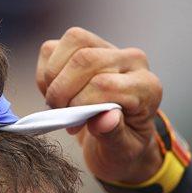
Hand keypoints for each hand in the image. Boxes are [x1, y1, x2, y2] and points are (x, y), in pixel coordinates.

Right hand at [36, 27, 162, 183]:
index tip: (75, 126)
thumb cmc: (120, 146)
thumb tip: (106, 119)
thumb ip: (115, 135)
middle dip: (62, 90)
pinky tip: (53, 93)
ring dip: (53, 77)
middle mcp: (131, 60)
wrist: (116, 138)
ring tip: (57, 104)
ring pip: (73, 41)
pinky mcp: (83, 47)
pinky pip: (53, 48)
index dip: (81, 104)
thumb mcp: (122, 151)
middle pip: (86, 58)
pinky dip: (45, 74)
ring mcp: (107, 49)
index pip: (105, 84)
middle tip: (60, 115)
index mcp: (147, 87)